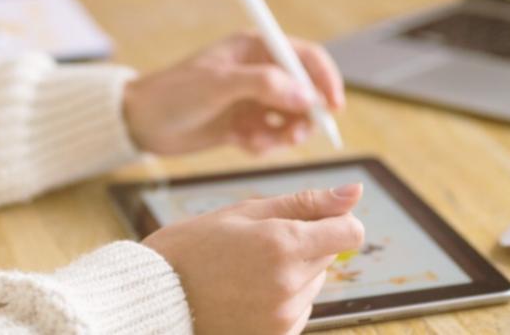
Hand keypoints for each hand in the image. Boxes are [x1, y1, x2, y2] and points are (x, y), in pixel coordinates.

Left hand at [122, 32, 344, 154]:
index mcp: (256, 48)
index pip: (306, 56)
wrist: (141, 123)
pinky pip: (272, 137)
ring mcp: (253, 99)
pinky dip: (264, 145)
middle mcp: (260, 72)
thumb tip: (307, 95)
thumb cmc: (174, 92)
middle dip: (304, 115)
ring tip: (259, 141)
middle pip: (305, 91)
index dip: (325, 79)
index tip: (333, 106)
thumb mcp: (219, 84)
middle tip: (292, 134)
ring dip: (283, 134)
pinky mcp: (245, 124)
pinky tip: (242, 144)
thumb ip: (264, 85)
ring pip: (291, 118)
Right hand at [144, 184, 364, 334]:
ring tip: (244, 272)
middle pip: (327, 257)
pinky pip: (297, 312)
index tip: (314, 220)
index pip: (350, 233)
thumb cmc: (195, 247)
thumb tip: (355, 192)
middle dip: (303, 245)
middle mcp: (289, 284)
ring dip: (292, 274)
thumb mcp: (246, 211)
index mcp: (284, 243)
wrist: (154, 299)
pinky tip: (245, 295)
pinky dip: (281, 301)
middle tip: (255, 245)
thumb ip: (307, 202)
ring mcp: (282, 318)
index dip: (337, 222)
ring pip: (312, 285)